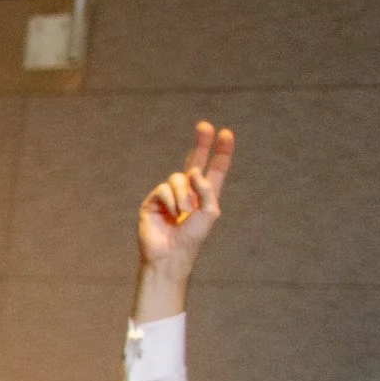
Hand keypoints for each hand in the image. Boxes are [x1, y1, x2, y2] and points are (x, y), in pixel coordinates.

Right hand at [136, 121, 235, 278]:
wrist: (170, 255)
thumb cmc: (192, 238)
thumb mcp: (210, 212)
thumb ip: (207, 189)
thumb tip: (193, 172)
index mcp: (205, 195)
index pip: (216, 168)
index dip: (221, 151)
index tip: (226, 133)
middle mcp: (188, 191)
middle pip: (194, 160)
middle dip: (201, 142)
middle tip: (205, 125)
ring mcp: (170, 195)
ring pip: (178, 178)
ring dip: (183, 196)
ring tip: (183, 214)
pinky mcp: (153, 201)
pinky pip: (164, 189)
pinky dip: (171, 201)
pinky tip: (171, 216)